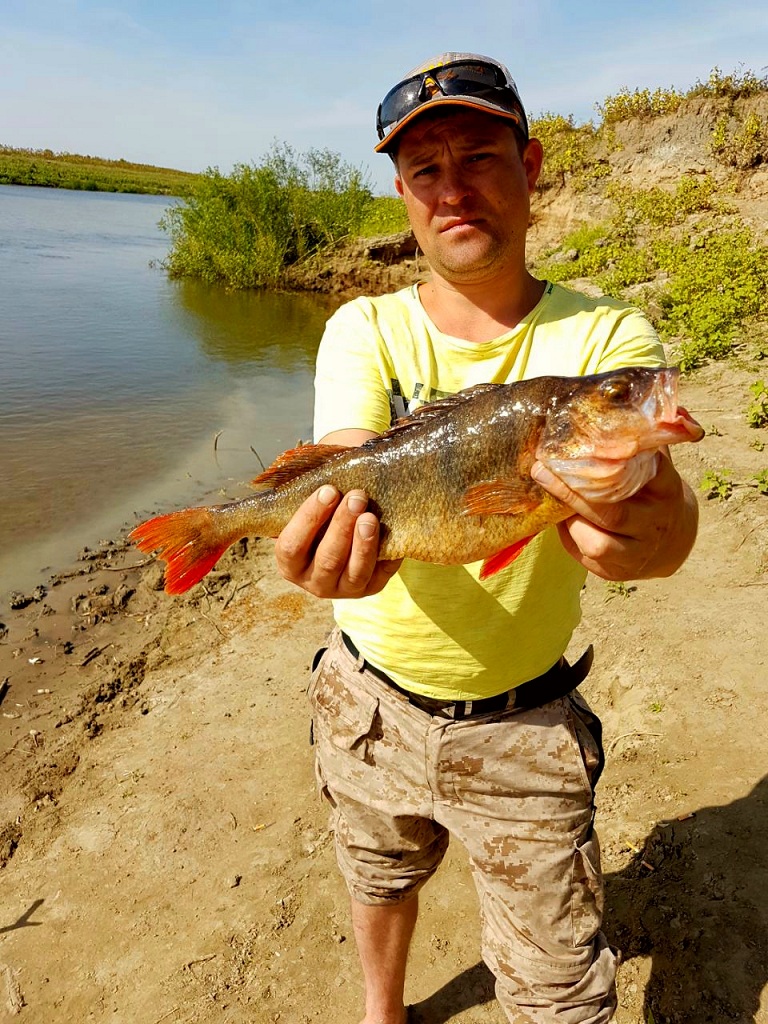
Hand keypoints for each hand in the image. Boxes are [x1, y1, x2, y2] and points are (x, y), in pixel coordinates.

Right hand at [274, 485, 401, 597]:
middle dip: (342, 526)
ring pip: (354, 572)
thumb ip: (313, 489)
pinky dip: (387, 554)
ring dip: (364, 544)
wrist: (346, 531)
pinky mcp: (371, 589)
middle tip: (357, 497)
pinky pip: (381, 575)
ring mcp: (344, 589)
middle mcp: (313, 582)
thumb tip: (328, 457)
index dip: (309, 518)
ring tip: (371, 517)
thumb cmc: (324, 514)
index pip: (292, 546)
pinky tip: (390, 531)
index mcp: (290, 562)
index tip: (328, 490)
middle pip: (327, 559)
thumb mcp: (310, 505)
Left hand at [531, 450, 698, 580]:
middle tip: (541, 470)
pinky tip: (562, 522)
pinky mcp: (619, 572)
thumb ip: (641, 436)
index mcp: (666, 488)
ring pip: (597, 541)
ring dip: (570, 521)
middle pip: (611, 510)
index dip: (613, 458)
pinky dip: (569, 539)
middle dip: (571, 492)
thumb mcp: (653, 463)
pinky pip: (586, 557)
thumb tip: (629, 397)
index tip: (581, 442)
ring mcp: (639, 550)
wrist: (669, 542)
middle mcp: (655, 521)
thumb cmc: (648, 490)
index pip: (643, 471)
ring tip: (553, 500)